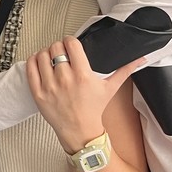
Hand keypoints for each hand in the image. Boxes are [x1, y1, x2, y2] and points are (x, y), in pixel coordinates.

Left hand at [26, 37, 143, 153]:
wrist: (80, 130)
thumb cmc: (93, 109)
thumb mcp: (110, 88)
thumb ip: (125, 70)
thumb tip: (141, 58)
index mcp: (83, 75)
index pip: (71, 44)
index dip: (70, 41)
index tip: (71, 45)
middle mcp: (65, 79)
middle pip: (55, 47)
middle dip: (59, 47)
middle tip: (61, 53)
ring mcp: (49, 86)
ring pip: (42, 55)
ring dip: (46, 53)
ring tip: (51, 58)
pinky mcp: (38, 93)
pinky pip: (30, 68)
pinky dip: (33, 61)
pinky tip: (39, 63)